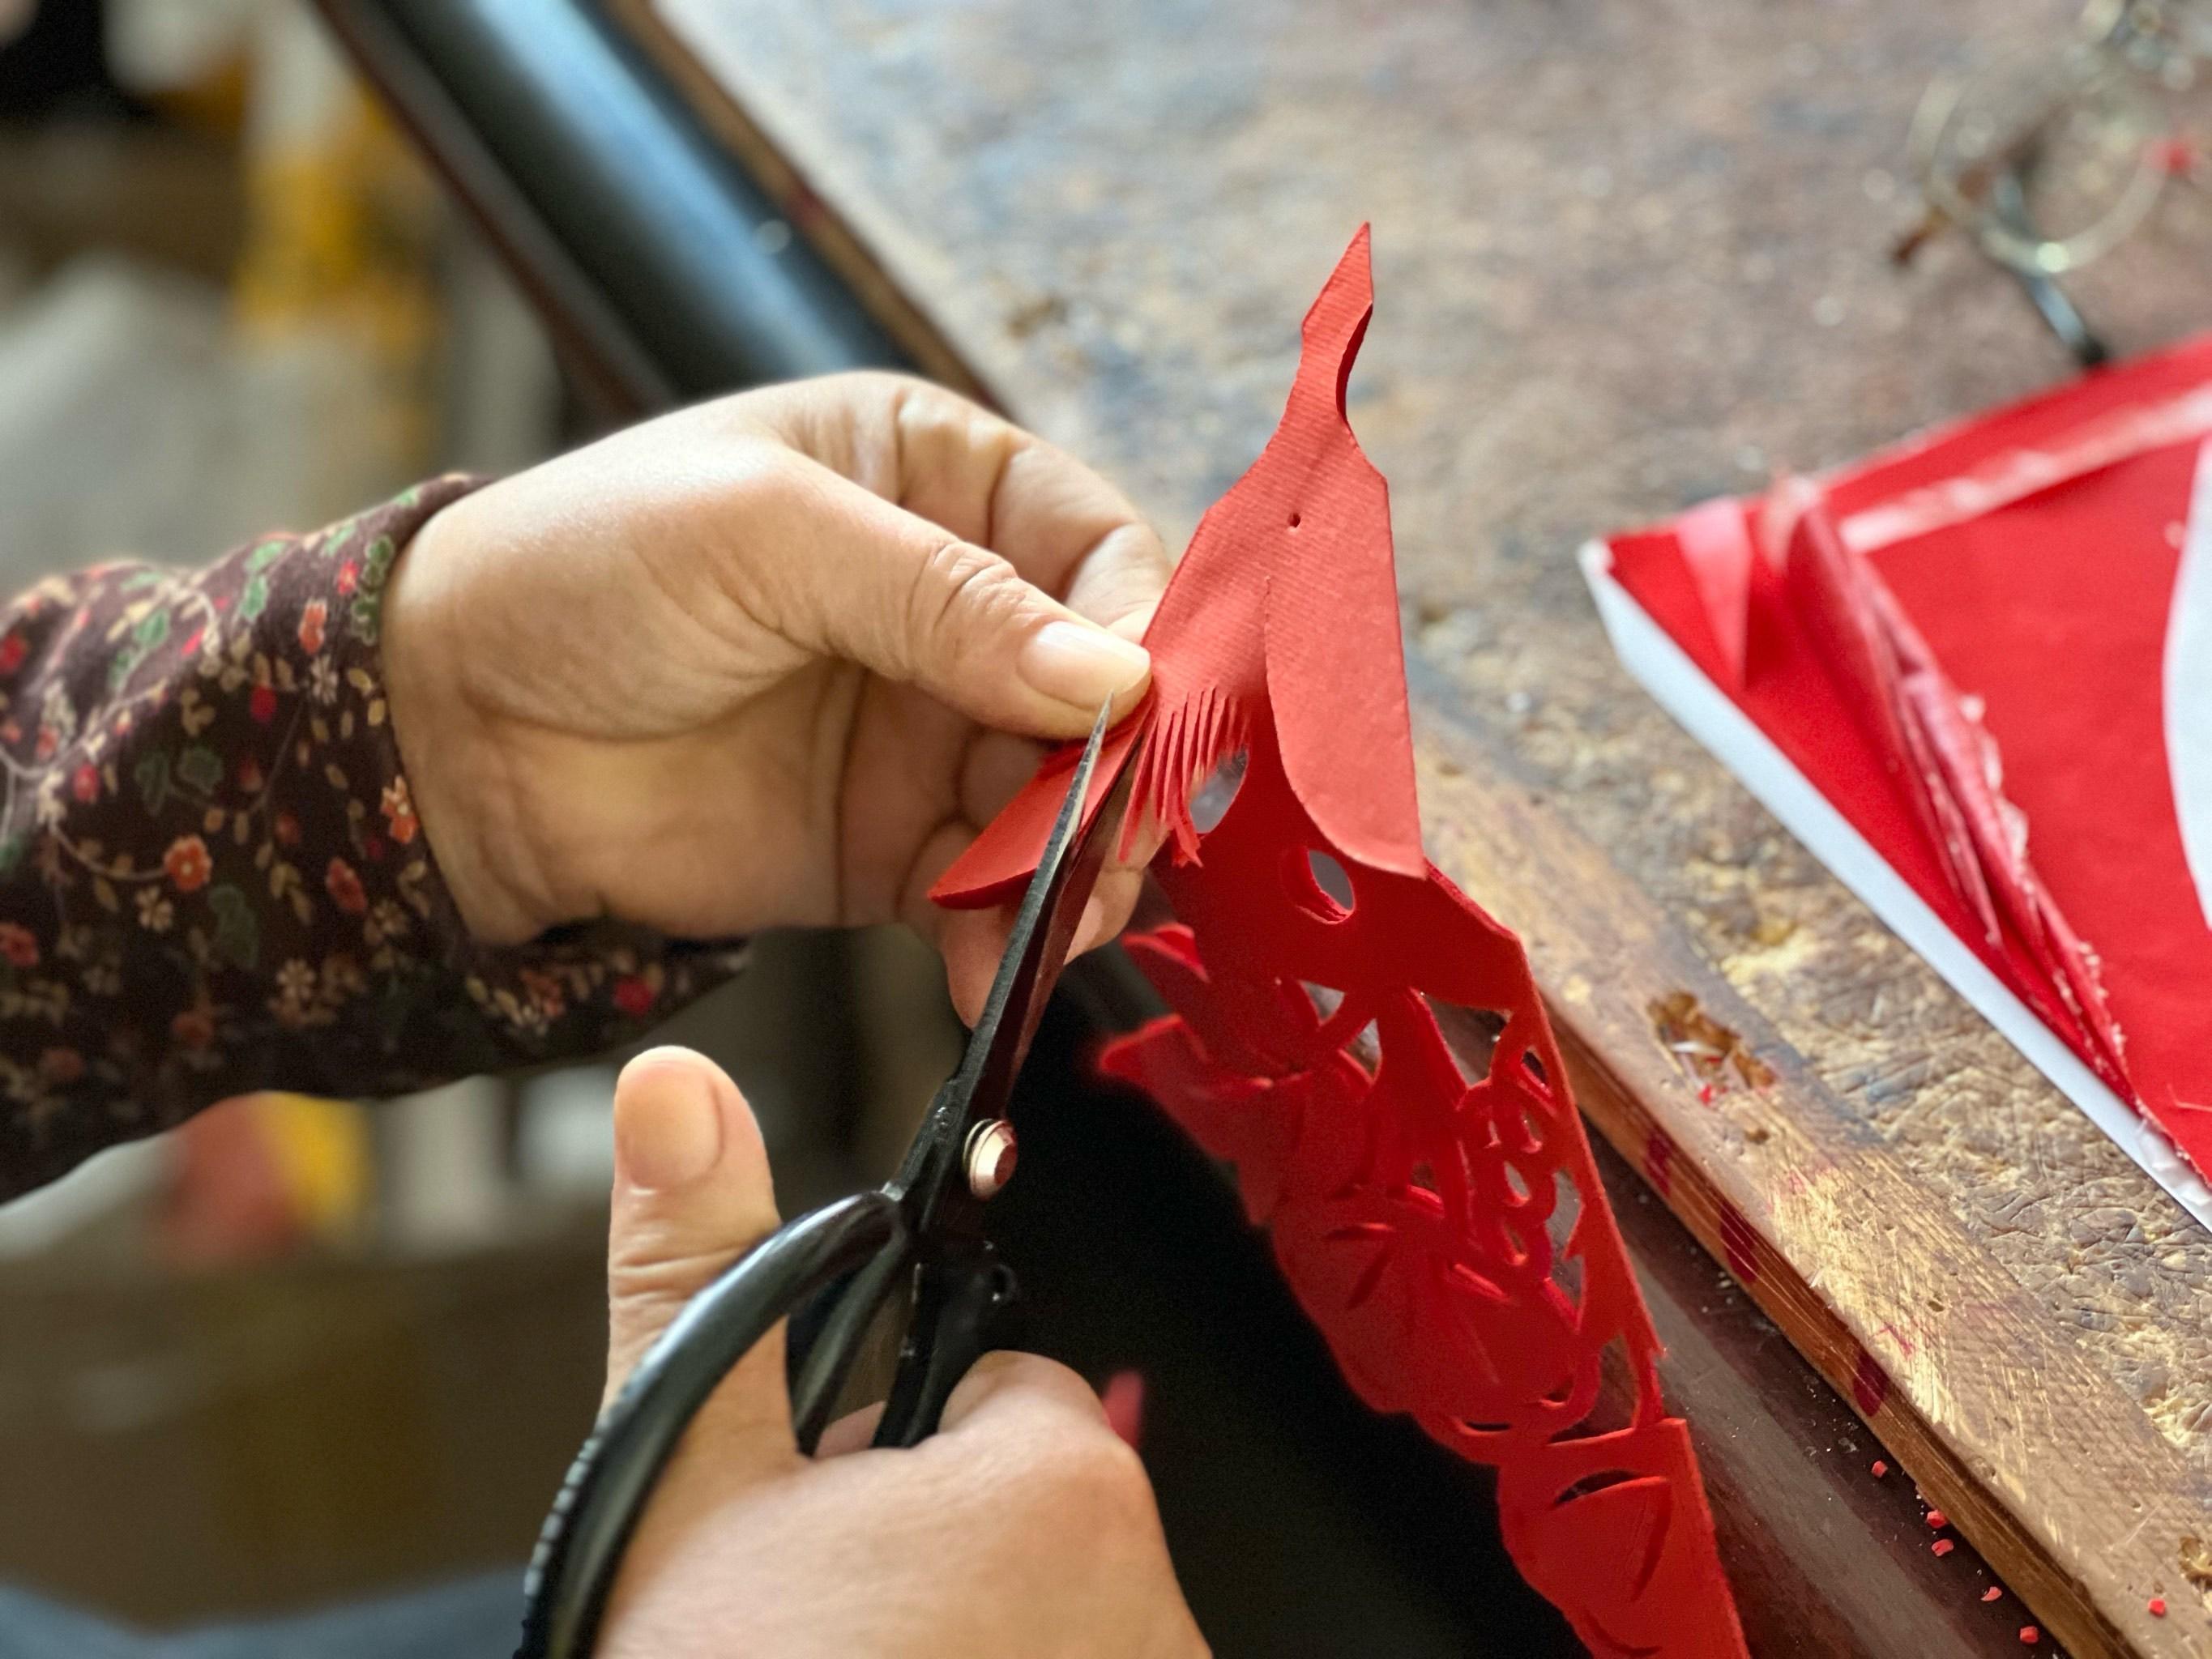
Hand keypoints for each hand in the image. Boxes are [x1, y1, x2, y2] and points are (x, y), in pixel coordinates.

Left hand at [380, 373, 1167, 1017]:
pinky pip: (986, 892)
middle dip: (1119, 769)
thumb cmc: (581, 572)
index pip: (1094, 542)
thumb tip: (1114, 677)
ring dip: (1076, 866)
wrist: (444, 736)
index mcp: (932, 475)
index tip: (1142, 705)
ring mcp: (925, 732)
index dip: (1139, 621)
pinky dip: (1004, 933)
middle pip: (1100, 688)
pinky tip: (991, 967)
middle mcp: (951, 604)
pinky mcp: (890, 846)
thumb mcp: (765, 533)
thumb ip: (944, 598)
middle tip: (1113, 840)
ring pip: (1062, 802)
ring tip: (1056, 919)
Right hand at [592, 1046, 1208, 1658]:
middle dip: (934, 1551)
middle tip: (819, 1631)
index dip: (889, 1447)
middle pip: (1032, 1509)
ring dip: (967, 1643)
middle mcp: (1151, 1596)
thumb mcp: (681, 1482)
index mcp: (1055, 1480)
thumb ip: (696, 1272)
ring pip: (1052, 1618)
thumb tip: (676, 1085)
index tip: (819, 1526)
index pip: (1000, 1386)